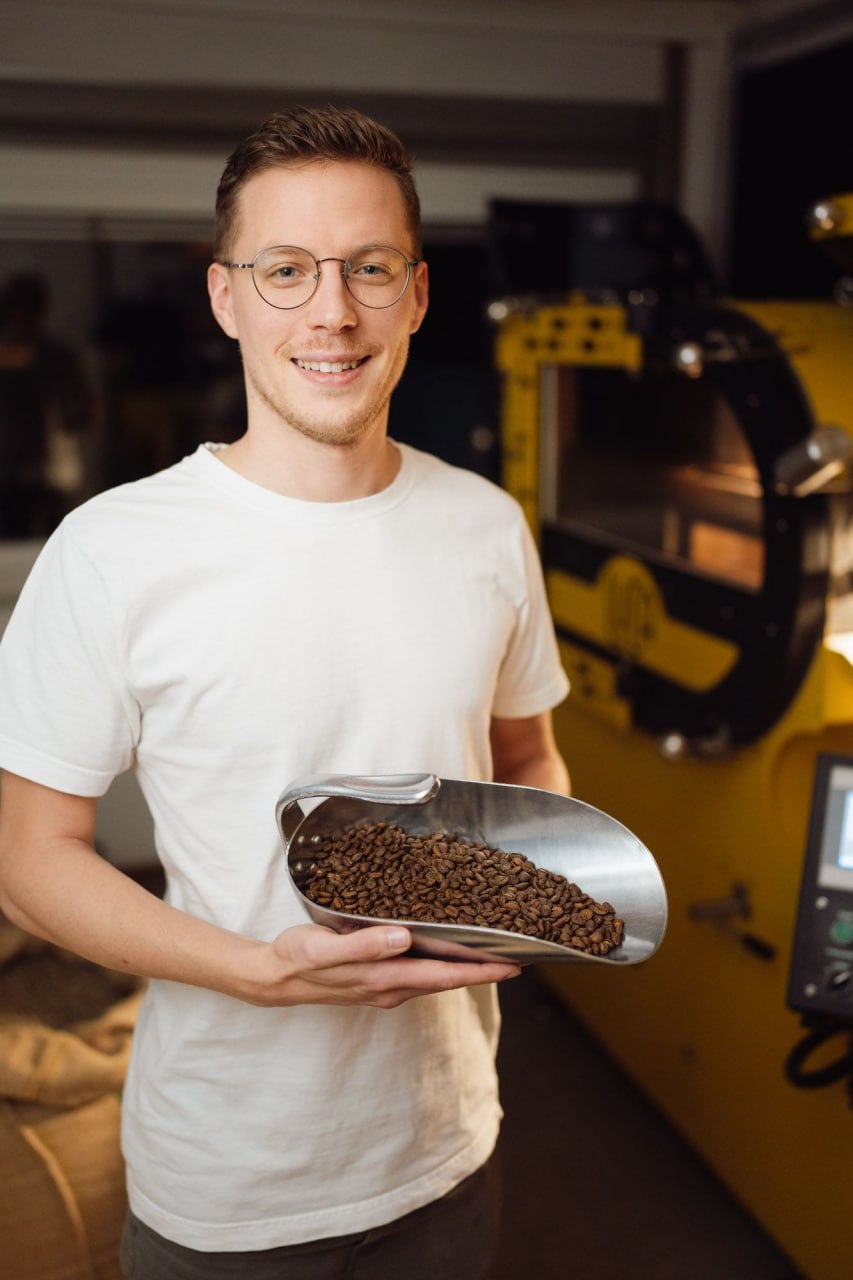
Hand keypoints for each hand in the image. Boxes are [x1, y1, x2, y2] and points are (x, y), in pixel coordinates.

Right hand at [248, 923, 520, 1007]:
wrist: (275, 977)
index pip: (445, 976)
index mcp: (385, 979)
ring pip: (437, 977)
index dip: (481, 970)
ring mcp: (386, 986)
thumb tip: (402, 939)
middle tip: (520, 953)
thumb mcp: (325, 949)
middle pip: (449, 979)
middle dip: (485, 970)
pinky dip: (442, 963)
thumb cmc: (299, 958)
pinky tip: (448, 948)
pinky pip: (421, 973)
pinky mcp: (379, 979)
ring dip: (466, 968)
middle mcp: (392, 986)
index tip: (515, 964)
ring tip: (494, 951)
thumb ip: (363, 945)